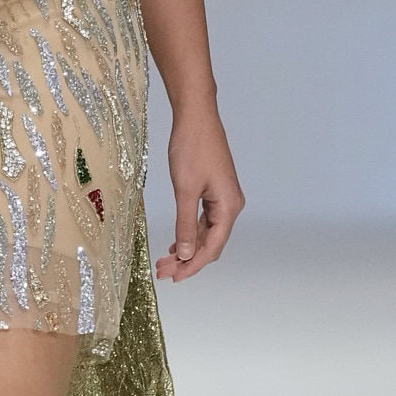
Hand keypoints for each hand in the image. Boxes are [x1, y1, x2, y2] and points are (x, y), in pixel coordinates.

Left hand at [154, 102, 243, 279]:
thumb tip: (187, 254)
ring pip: (207, 233)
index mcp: (229, 207)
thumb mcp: (185, 190)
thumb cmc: (192, 149)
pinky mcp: (215, 191)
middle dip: (188, 260)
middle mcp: (231, 205)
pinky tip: (178, 243)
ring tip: (166, 261)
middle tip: (163, 271)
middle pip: (212, 243)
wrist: (196, 117)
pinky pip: (205, 220)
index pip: (213, 247)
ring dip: (188, 248)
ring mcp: (224, 198)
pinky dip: (191, 233)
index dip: (193, 266)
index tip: (173, 277)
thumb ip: (186, 225)